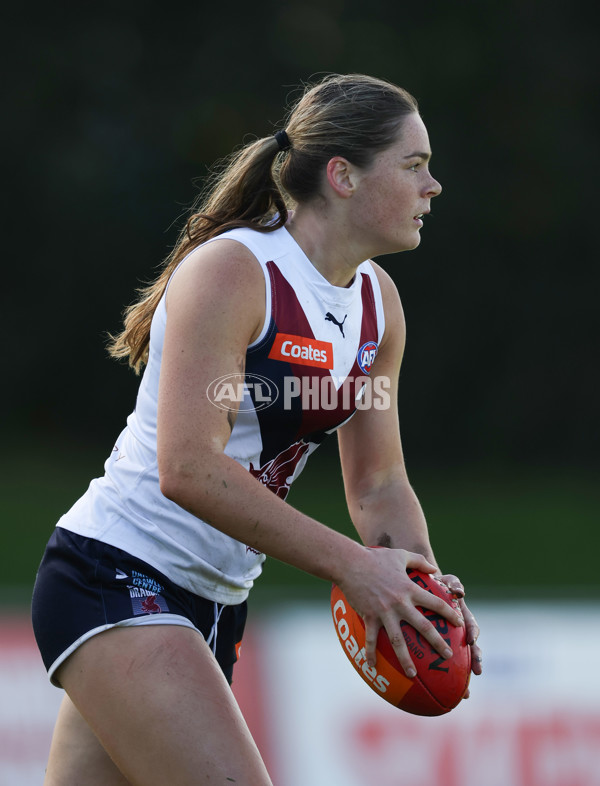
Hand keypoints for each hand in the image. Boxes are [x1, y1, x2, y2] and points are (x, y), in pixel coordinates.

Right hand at [338, 548, 464, 678]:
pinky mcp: (369, 617)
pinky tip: (372, 666)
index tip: (459, 624)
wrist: (351, 563)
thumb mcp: (400, 555)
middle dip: (437, 643)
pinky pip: (371, 639)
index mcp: (410, 589)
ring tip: (412, 675)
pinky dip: (371, 653)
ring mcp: (384, 612)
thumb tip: (434, 569)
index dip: (449, 613)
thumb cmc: (375, 558)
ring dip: (406, 659)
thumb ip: (419, 561)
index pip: (436, 603)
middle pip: (423, 627)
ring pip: (398, 640)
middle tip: (448, 656)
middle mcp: (400, 603)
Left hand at [438, 573, 481, 696]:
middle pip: (470, 646)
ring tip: (465, 693)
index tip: (471, 640)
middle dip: (475, 659)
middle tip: (477, 672)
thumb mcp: (444, 581)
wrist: (424, 588)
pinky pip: (439, 662)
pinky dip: (438, 677)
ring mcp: (451, 638)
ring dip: (463, 675)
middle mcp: (458, 629)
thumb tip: (460, 592)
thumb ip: (453, 584)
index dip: (472, 632)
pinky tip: (432, 692)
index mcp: (459, 613)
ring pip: (460, 659)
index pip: (470, 624)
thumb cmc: (434, 584)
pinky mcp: (439, 646)